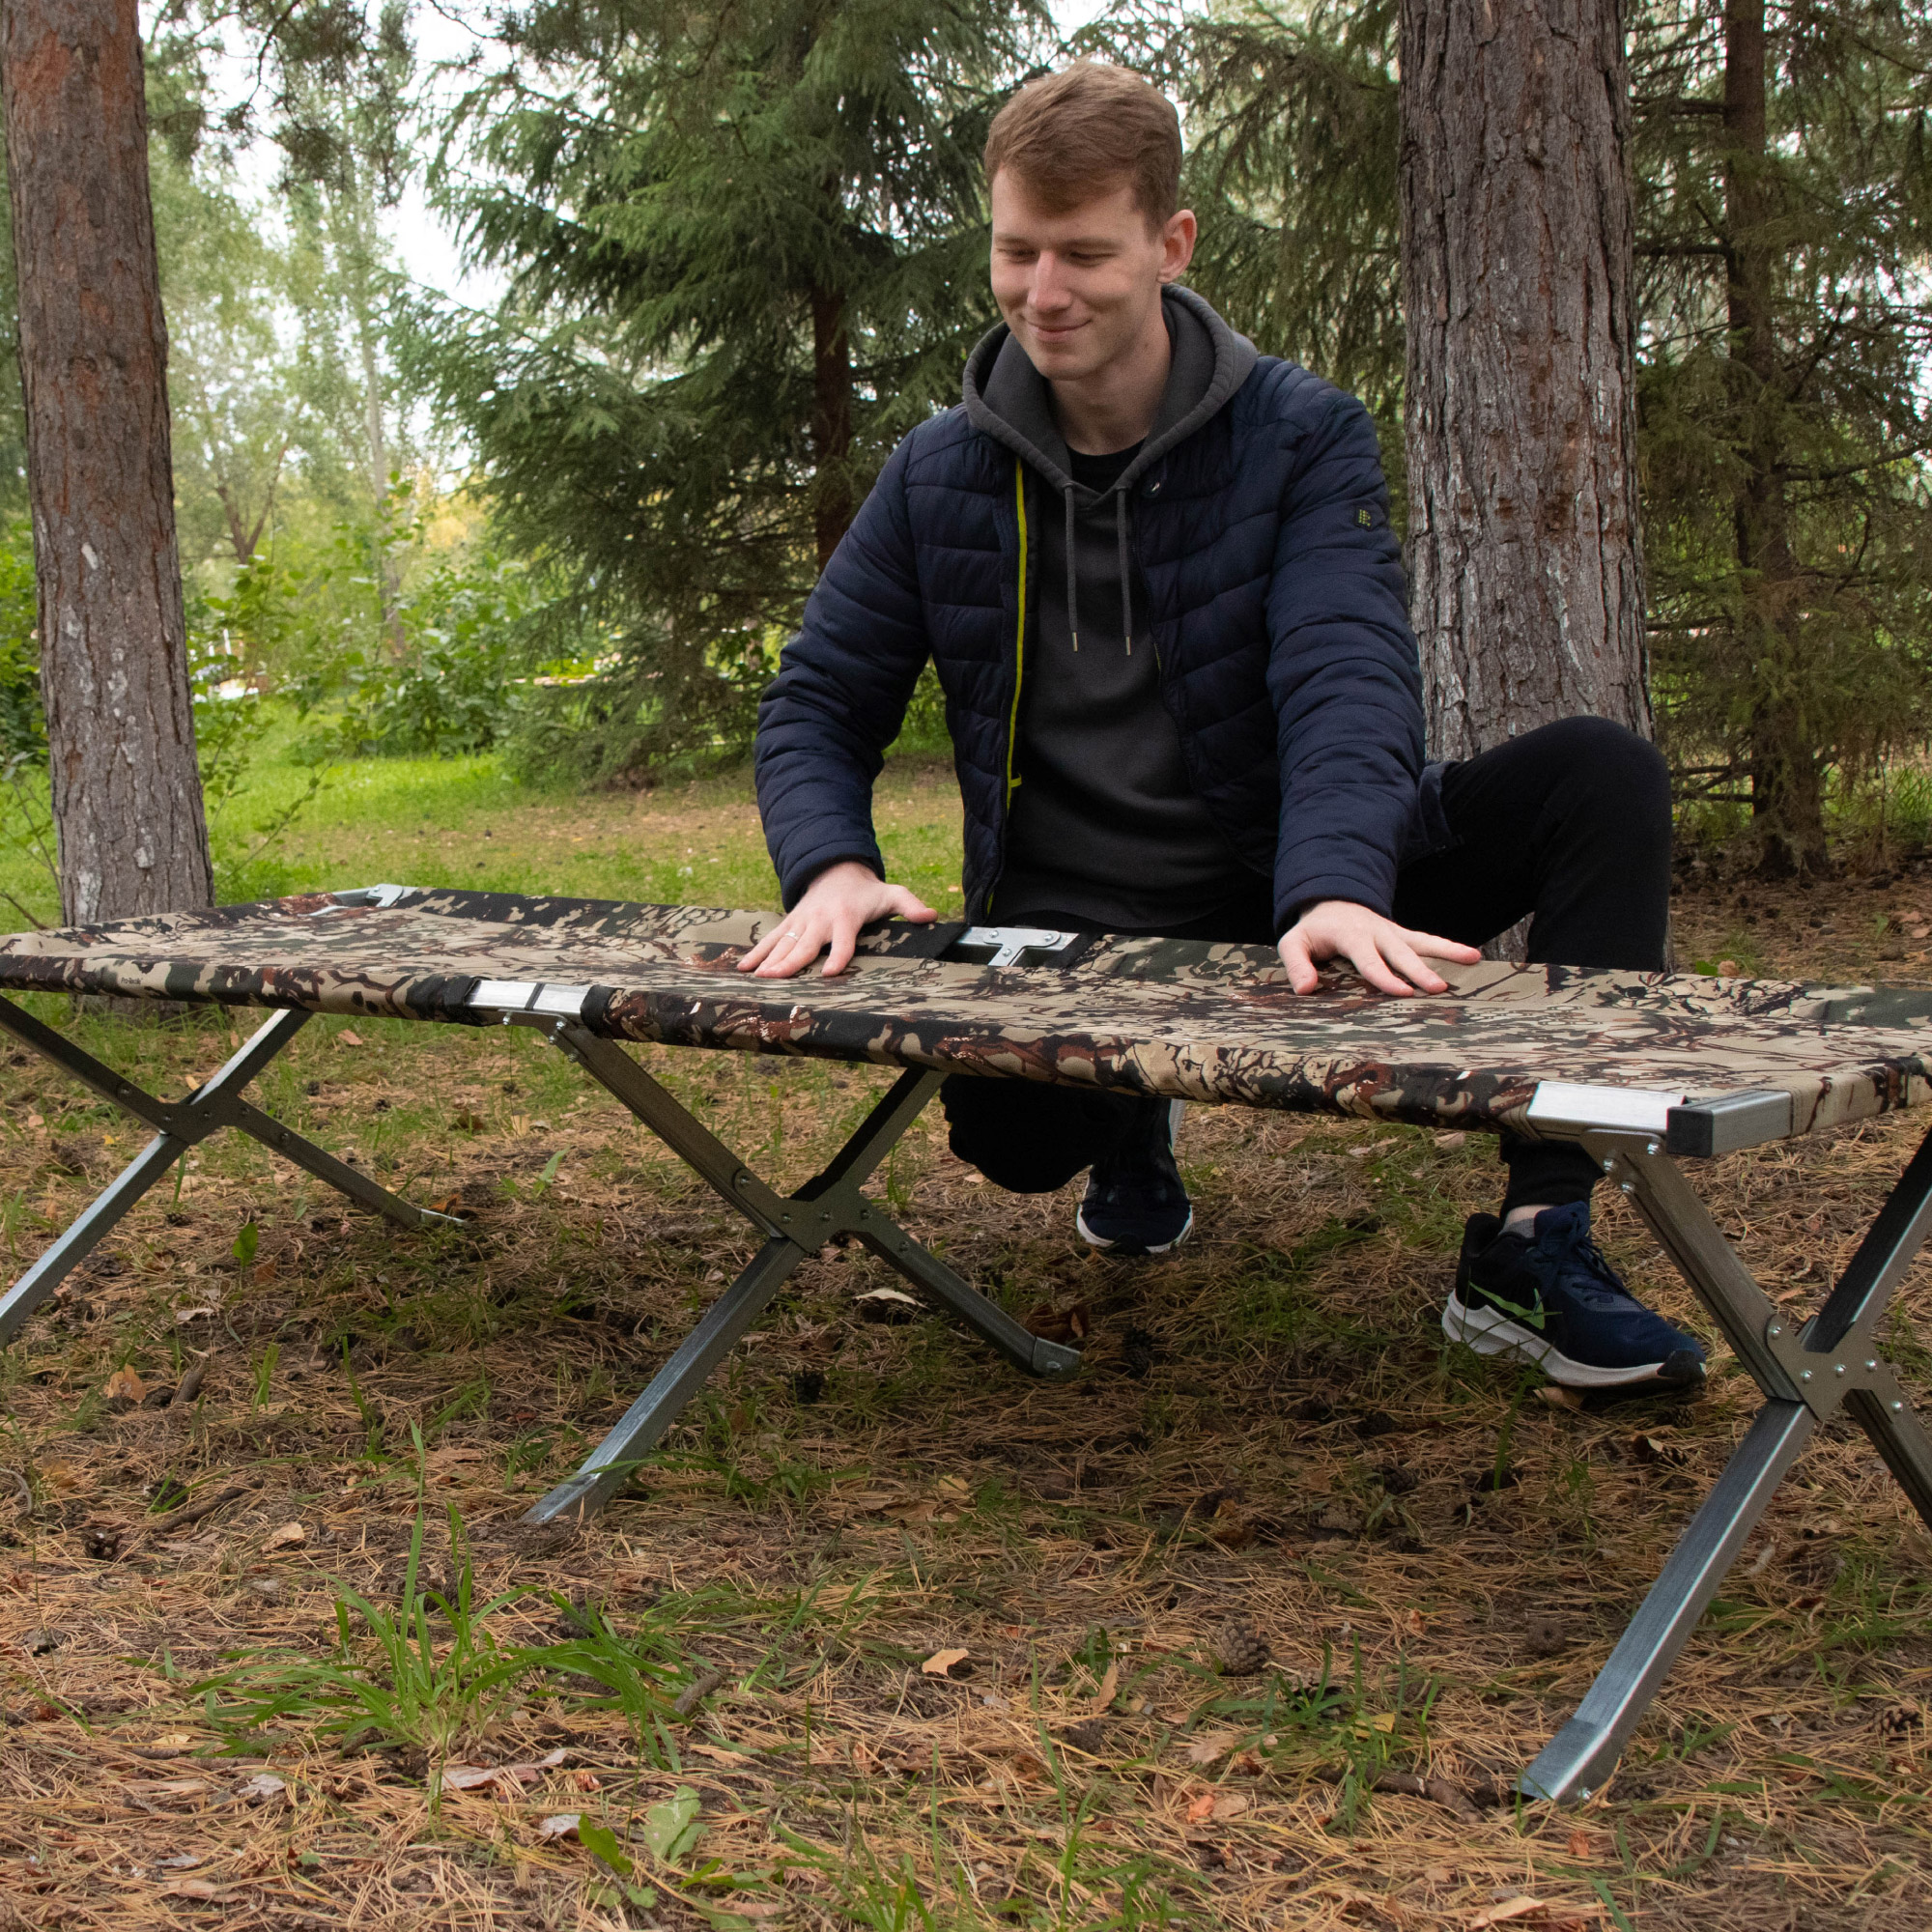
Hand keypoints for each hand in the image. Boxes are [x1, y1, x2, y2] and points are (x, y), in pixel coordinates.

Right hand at [737, 861, 935, 978]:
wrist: (837, 871)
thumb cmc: (868, 892)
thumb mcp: (893, 894)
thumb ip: (910, 906)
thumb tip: (931, 915)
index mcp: (845, 917)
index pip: (843, 940)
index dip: (838, 956)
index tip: (830, 973)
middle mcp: (820, 920)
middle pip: (805, 945)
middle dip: (789, 962)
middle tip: (774, 978)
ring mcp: (802, 922)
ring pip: (783, 943)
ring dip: (768, 960)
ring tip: (754, 977)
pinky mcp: (790, 924)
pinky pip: (772, 940)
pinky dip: (757, 953)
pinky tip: (742, 969)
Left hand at [1278, 899, 1480, 996]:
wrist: (1330, 901)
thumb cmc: (1314, 930)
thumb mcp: (1294, 942)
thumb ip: (1297, 964)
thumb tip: (1305, 989)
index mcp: (1351, 936)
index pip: (1369, 960)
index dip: (1385, 977)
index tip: (1403, 992)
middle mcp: (1377, 932)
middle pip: (1401, 953)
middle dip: (1420, 970)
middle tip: (1439, 988)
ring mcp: (1393, 932)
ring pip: (1422, 942)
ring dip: (1446, 951)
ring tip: (1472, 959)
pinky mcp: (1403, 935)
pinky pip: (1428, 941)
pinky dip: (1450, 947)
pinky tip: (1473, 956)